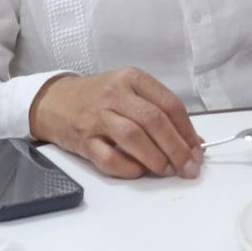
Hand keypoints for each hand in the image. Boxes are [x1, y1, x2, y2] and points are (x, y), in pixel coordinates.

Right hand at [29, 67, 203, 180]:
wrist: (54, 101)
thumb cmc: (100, 98)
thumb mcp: (130, 92)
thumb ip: (160, 112)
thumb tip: (193, 143)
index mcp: (133, 78)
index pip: (169, 104)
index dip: (187, 130)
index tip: (197, 150)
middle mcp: (115, 93)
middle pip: (154, 121)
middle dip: (176, 148)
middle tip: (188, 168)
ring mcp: (97, 116)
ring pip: (133, 136)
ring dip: (156, 158)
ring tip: (167, 171)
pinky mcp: (82, 139)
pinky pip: (108, 157)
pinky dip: (128, 168)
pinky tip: (139, 172)